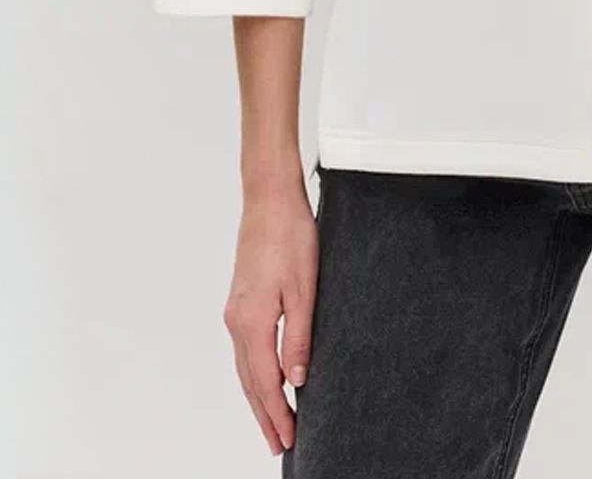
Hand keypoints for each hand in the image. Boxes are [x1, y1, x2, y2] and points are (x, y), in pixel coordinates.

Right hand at [223, 178, 318, 454]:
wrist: (269, 198)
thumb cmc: (290, 235)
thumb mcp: (304, 288)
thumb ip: (299, 337)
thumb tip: (297, 380)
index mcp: (252, 321)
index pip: (264, 382)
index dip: (276, 413)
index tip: (289, 439)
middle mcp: (237, 321)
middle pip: (249, 382)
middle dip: (264, 415)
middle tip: (279, 445)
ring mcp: (235, 311)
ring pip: (245, 368)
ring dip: (258, 397)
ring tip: (272, 422)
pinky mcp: (240, 300)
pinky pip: (245, 349)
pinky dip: (254, 373)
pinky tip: (265, 380)